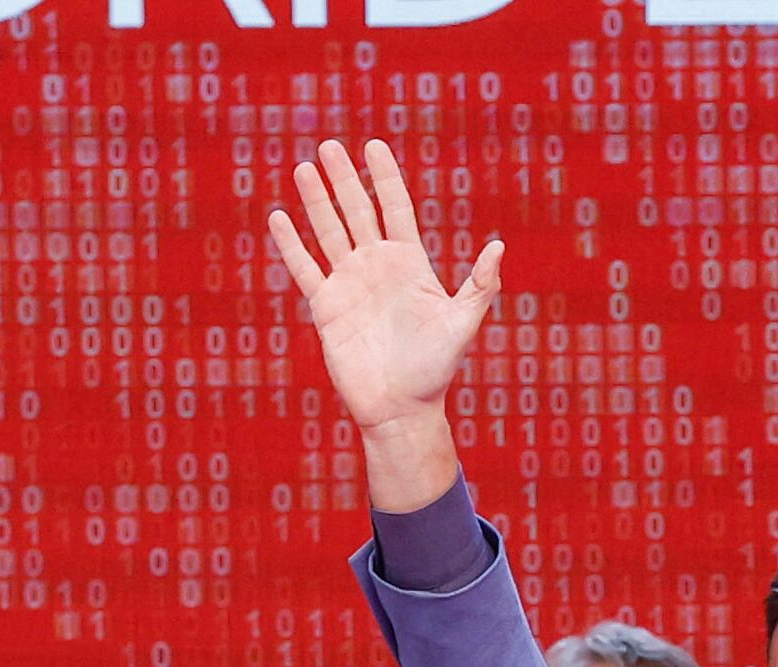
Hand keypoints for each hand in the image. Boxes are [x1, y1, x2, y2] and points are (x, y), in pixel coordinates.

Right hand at [268, 143, 502, 502]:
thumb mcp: (462, 324)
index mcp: (409, 263)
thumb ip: (479, 286)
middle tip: (329, 146)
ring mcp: (350, 284)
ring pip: (329, 232)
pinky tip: (279, 218)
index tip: (373, 146)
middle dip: (344, 179)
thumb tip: (498, 246)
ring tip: (304, 168)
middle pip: (357, 211)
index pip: (395, 208)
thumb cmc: (436, 370)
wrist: (401, 408)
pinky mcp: (326, 307)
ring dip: (316, 201)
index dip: (385, 177)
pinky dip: (292, 244)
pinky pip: (305, 268)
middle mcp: (377, 266)